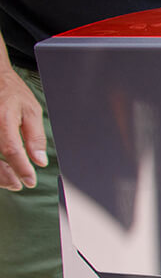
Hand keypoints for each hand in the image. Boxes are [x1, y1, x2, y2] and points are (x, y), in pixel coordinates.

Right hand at [0, 67, 46, 190]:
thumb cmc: (11, 92)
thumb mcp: (31, 110)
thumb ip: (35, 137)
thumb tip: (39, 161)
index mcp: (2, 118)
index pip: (10, 149)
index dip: (21, 168)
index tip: (30, 181)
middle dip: (3, 176)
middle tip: (18, 184)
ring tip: (10, 180)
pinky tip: (2, 169)